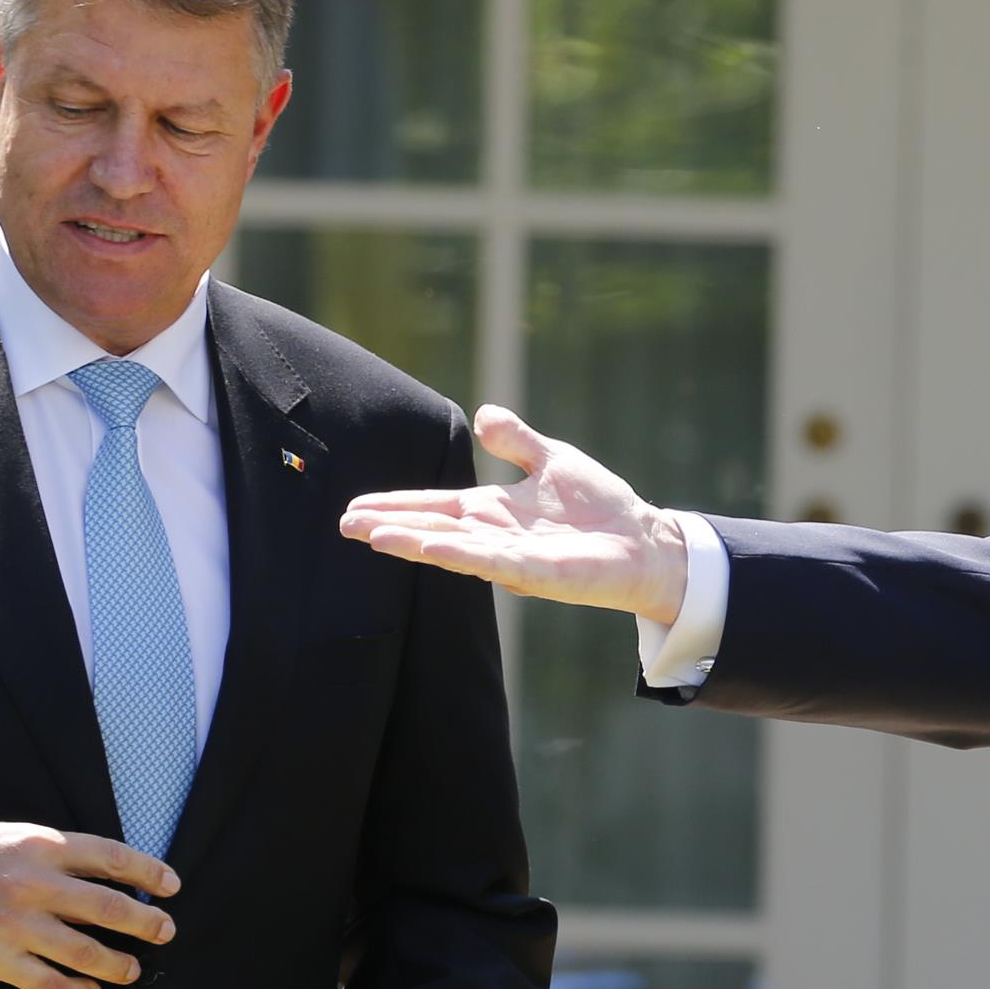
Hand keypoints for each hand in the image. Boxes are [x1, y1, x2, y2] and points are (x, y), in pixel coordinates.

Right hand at [0, 818, 176, 988]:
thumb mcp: (10, 838)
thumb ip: (54, 856)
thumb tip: (103, 876)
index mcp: (40, 845)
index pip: (112, 857)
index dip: (149, 872)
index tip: (172, 886)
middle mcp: (33, 883)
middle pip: (109, 907)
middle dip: (146, 923)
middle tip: (164, 932)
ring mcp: (14, 924)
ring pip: (86, 952)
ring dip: (118, 964)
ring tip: (132, 969)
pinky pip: (48, 983)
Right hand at [339, 405, 694, 622]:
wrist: (644, 542)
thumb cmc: (602, 508)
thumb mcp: (552, 460)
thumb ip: (516, 440)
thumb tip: (483, 414)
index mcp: (494, 511)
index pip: (435, 507)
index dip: (397, 506)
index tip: (358, 507)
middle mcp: (494, 536)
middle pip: (432, 529)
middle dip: (389, 526)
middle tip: (345, 525)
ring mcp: (511, 558)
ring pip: (451, 549)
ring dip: (412, 542)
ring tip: (372, 537)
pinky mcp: (535, 574)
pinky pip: (489, 562)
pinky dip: (458, 554)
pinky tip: (429, 547)